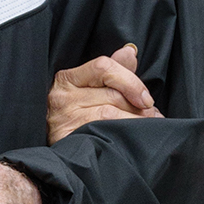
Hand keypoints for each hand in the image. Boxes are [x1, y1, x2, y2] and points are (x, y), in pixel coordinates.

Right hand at [46, 43, 162, 143]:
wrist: (51, 152)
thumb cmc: (76, 112)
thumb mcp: (90, 88)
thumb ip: (112, 71)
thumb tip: (129, 52)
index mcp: (68, 78)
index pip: (103, 67)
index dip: (130, 81)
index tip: (147, 99)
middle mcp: (63, 96)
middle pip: (111, 94)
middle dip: (138, 106)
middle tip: (152, 116)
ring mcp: (63, 119)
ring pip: (109, 115)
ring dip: (134, 121)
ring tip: (146, 127)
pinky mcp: (66, 139)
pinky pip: (101, 133)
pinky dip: (121, 135)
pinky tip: (130, 139)